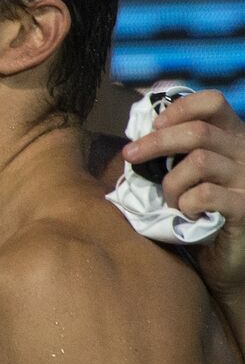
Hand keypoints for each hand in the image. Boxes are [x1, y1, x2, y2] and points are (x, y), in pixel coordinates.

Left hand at [122, 90, 244, 296]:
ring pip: (198, 161)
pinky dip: (185, 203)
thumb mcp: (188, 176)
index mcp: (233, 139)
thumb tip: (137, 137)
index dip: (180, 107)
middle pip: (197, 131)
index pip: (214, 102)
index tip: (155, 124)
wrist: (226, 261)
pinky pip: (205, 194)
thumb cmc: (201, 215)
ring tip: (170, 200)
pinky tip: (187, 214)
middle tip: (130, 156)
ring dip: (171, 182)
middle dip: (155, 142)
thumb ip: (175, 153)